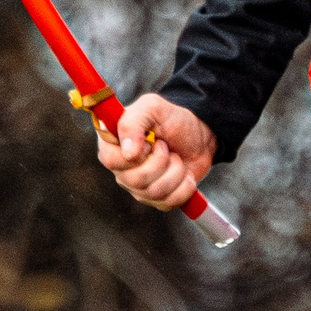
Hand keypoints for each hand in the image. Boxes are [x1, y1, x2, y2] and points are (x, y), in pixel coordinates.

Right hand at [96, 93, 217, 211]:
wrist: (200, 137)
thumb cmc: (173, 120)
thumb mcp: (153, 107)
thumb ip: (133, 122)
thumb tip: (128, 152)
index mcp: (113, 144)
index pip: (110, 160)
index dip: (133, 155)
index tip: (150, 143)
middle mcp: (122, 168)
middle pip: (135, 180)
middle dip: (161, 162)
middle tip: (167, 147)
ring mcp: (138, 187)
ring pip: (154, 193)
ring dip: (175, 172)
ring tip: (177, 158)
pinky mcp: (156, 199)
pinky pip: (168, 203)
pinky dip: (184, 187)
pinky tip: (185, 175)